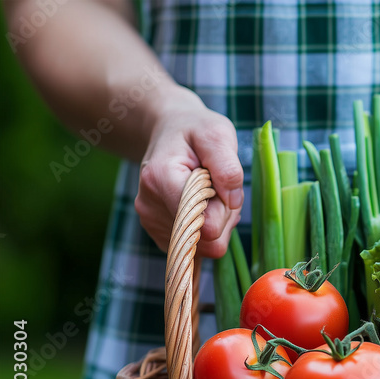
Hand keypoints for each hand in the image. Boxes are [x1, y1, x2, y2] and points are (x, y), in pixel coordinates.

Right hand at [135, 87, 242, 258]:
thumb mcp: (218, 135)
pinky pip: (195, 247)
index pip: (204, 224)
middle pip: (206, 239)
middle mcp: (148, 204)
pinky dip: (206, 229)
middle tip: (219, 186)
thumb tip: (231, 202)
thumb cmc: (196, 131)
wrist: (169, 130)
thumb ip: (227, 168)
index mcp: (161, 179)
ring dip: (217, 221)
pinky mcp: (157, 232)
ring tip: (210, 191)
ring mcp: (149, 220)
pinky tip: (203, 203)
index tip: (220, 184)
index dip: (224, 209)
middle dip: (223, 216)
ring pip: (203, 245)